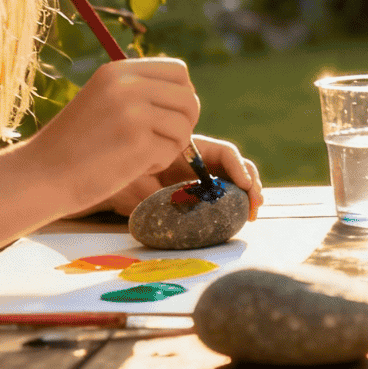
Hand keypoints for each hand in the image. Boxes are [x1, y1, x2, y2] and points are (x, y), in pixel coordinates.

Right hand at [25, 57, 200, 215]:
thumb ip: (139, 92)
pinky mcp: (138, 141)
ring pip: (184, 125)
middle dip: (184, 123)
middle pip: (189, 98)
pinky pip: (173, 150)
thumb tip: (189, 96)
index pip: (178, 71)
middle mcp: (127, 85)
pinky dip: (159, 163)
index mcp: (117, 71)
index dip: (182, 95)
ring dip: (171, 146)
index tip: (168, 115)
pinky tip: (132, 167)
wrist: (40, 176)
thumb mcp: (103, 101)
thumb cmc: (75, 146)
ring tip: (141, 155)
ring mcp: (133, 112)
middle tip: (162, 141)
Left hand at [94, 135, 264, 218]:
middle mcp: (200, 163)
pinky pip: (223, 199)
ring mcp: (202, 179)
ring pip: (234, 183)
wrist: (111, 187)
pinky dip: (235, 208)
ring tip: (253, 213)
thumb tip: (173, 197)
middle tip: (256, 203)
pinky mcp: (201, 196)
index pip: (223, 152)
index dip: (238, 167)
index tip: (245, 185)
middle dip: (251, 183)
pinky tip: (242, 218)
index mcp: (188, 150)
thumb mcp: (136, 179)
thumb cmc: (121, 177)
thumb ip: (155, 186)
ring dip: (249, 196)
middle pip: (236, 167)